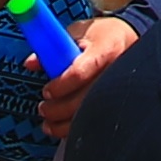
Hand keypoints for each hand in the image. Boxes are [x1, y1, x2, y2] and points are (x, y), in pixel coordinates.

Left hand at [36, 9, 133, 138]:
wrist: (129, 40)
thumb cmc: (101, 35)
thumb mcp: (78, 32)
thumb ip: (53, 47)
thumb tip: (31, 63)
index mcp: (105, 49)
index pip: (81, 72)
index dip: (61, 85)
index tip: (47, 91)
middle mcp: (115, 71)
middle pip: (86, 98)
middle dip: (59, 109)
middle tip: (43, 108)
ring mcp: (118, 88)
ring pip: (92, 115)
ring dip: (65, 124)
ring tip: (48, 121)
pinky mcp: (117, 101)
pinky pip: (97, 121)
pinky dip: (76, 129)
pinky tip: (62, 128)